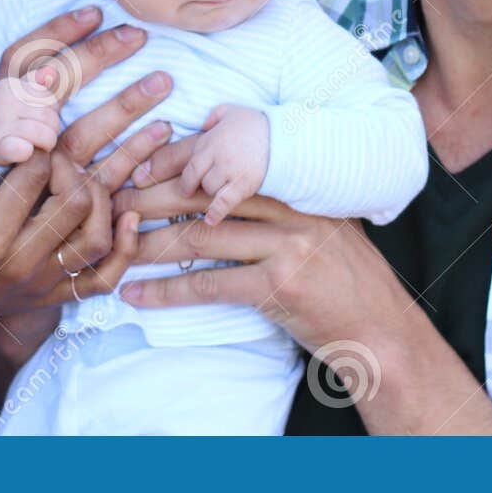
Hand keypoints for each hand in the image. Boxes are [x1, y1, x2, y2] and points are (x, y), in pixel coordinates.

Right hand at [0, 4, 175, 176]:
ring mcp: (43, 165)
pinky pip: (105, 172)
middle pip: (56, 89)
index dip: (57, 32)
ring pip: (83, 133)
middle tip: (137, 35)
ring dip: (124, 106)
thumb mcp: (7, 112)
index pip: (22, 57)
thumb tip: (73, 43)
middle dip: (96, 57)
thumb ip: (34, 81)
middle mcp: (19, 131)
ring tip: (163, 80)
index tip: (96, 12)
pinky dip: (135, 150)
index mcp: (0, 101)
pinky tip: (163, 129)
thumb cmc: (12, 150)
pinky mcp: (69, 196)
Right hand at [0, 105, 173, 362]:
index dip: (39, 146)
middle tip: (57, 158)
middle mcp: (21, 264)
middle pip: (75, 204)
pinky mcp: (56, 298)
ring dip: (102, 202)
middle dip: (72, 169)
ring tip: (83, 180)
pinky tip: (127, 217)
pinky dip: (125, 249)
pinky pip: (104, 278)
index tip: (33, 138)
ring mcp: (42, 285)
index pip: (33, 176)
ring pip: (97, 239)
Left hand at [110, 180, 400, 355]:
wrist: (379, 327)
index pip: (224, 166)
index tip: (137, 168)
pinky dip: (167, 291)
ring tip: (115, 248)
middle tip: (112, 202)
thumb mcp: (325, 222)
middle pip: (204, 194)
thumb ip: (287, 202)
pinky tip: (137, 295)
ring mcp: (286, 246)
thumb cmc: (347, 277)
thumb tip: (234, 184)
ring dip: (149, 244)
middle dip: (151, 197)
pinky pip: (209, 285)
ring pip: (200, 237)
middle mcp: (291, 208)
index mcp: (297, 186)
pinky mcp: (278, 287)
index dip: (175, 165)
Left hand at [133, 104, 268, 224]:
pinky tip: (210, 220)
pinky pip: (225, 202)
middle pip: (186, 178)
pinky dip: (216, 213)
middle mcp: (214, 156)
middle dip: (170, 190)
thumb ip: (214, 117)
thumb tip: (201, 124)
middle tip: (158, 198)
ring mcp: (229, 173)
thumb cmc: (259, 124)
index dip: (153, 168)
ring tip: (195, 201)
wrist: (288, 137)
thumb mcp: (232, 111)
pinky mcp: (244, 186)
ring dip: (199, 197)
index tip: (136, 180)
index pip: (173, 156)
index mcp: (207, 139)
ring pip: (203, 191)